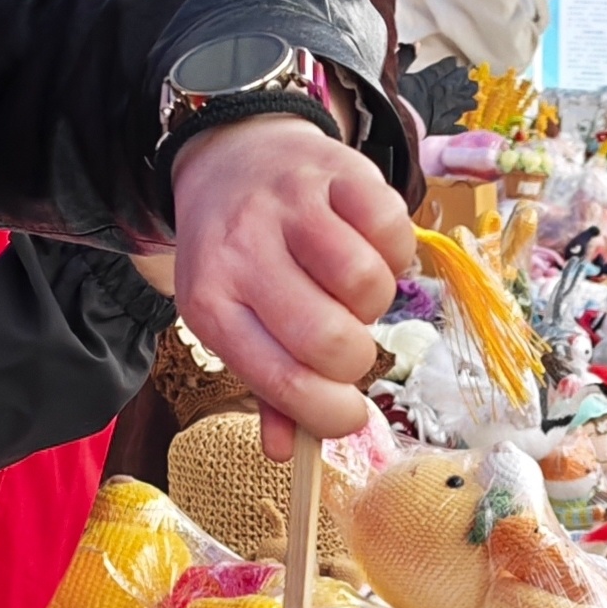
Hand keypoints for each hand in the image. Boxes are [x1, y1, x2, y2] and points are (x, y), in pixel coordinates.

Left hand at [172, 112, 413, 454]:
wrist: (231, 154)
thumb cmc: (238, 254)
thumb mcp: (230, 318)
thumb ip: (265, 386)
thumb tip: (291, 453)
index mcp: (211, 303)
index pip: (282, 379)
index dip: (331, 414)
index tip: (349, 417)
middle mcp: (243, 251)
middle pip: (329, 338)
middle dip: (355, 360)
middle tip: (347, 345)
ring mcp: (291, 205)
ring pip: (365, 283)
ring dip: (374, 303)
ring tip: (350, 291)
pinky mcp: (336, 170)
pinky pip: (394, 230)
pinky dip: (395, 253)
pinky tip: (369, 249)